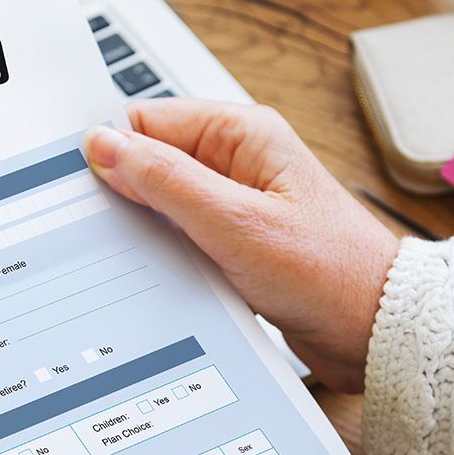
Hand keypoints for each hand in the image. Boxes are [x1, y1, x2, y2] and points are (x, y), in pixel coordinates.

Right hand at [83, 99, 400, 393]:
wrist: (375, 332)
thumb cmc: (329, 273)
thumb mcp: (234, 224)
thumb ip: (165, 182)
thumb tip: (105, 146)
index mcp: (242, 135)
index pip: (148, 122)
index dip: (111, 152)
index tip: (79, 187)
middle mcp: (240, 163)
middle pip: (152, 165)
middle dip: (126, 198)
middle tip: (105, 234)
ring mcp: (238, 207)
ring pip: (165, 209)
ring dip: (149, 235)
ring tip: (140, 261)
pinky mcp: (239, 247)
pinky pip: (185, 242)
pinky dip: (169, 259)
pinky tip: (162, 280)